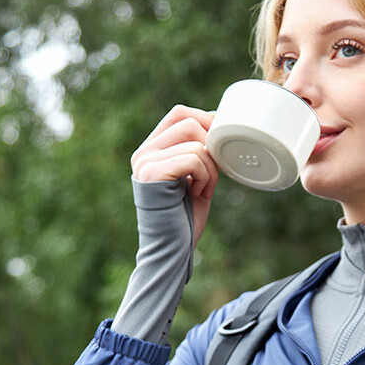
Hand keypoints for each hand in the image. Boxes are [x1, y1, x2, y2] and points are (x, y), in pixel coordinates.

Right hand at [131, 105, 218, 244]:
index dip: (206, 120)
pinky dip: (206, 176)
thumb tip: (218, 120)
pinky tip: (200, 193)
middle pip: (188, 121)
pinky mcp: (151, 175)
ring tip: (205, 189)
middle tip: (214, 171)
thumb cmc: (186, 218)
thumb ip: (200, 151)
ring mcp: (145, 163)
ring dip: (211, 167)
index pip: (179, 113)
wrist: (173, 251)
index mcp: (152, 150)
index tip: (220, 145)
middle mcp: (143, 153)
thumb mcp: (195, 177)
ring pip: (195, 141)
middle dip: (211, 144)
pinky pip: (193, 158)